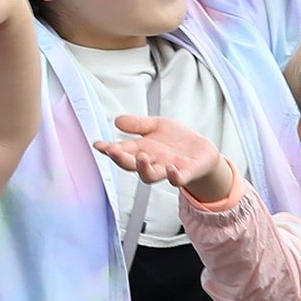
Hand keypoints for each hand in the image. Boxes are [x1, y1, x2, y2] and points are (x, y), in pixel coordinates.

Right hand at [92, 114, 228, 199]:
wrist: (202, 151)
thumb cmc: (176, 140)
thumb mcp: (156, 125)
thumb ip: (137, 124)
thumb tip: (117, 121)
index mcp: (142, 151)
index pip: (122, 151)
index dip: (109, 149)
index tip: (98, 145)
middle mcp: (152, 162)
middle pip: (131, 165)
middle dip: (121, 159)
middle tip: (113, 151)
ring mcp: (167, 169)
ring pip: (151, 175)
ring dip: (144, 168)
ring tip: (141, 157)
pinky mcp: (185, 173)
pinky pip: (178, 179)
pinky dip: (174, 176)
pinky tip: (171, 169)